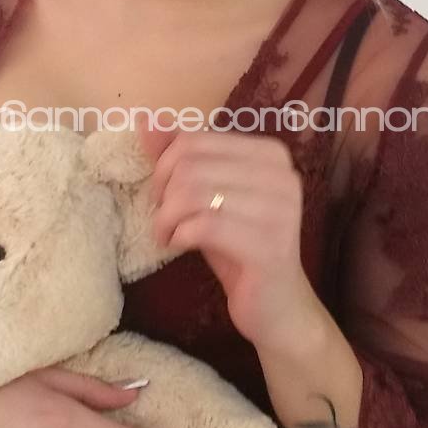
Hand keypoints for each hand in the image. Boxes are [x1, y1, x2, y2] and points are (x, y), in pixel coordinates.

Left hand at [136, 114, 320, 351]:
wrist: (276, 306)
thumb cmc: (237, 247)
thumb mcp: (206, 197)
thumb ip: (180, 159)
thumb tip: (145, 121)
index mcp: (270, 154)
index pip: (194, 139)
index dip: (165, 167)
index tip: (164, 196)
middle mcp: (282, 175)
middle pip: (191, 165)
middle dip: (164, 194)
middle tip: (164, 220)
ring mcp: (281, 210)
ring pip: (194, 193)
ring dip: (167, 218)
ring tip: (168, 234)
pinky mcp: (270, 246)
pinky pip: (205, 226)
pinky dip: (180, 235)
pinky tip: (179, 246)